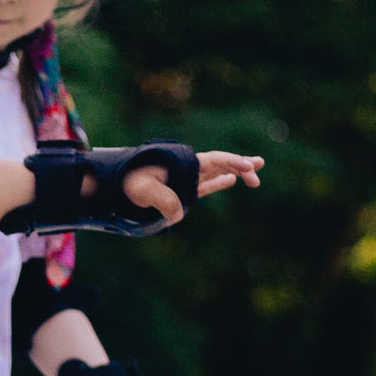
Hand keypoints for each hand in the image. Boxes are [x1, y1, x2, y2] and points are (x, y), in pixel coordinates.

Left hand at [119, 149, 263, 227]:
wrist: (116, 186)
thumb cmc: (128, 184)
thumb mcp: (143, 190)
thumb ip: (162, 200)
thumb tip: (178, 216)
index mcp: (183, 163)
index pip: (215, 160)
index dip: (233, 162)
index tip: (249, 167)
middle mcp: (187, 168)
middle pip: (220, 163)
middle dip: (241, 164)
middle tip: (259, 167)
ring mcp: (186, 178)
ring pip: (216, 173)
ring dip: (235, 172)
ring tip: (253, 176)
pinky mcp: (181, 190)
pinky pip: (205, 185)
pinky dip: (218, 182)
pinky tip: (231, 181)